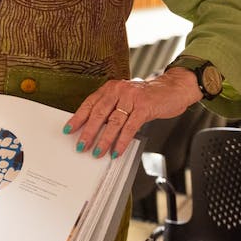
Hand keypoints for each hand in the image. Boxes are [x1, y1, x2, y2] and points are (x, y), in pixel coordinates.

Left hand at [64, 68, 203, 158]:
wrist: (172, 88)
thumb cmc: (147, 96)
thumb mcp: (125, 98)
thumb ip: (111, 109)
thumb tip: (95, 129)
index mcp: (110, 88)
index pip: (89, 104)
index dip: (78, 117)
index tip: (68, 130)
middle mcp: (118, 90)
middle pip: (99, 113)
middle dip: (88, 132)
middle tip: (81, 146)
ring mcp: (132, 98)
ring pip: (113, 122)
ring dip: (104, 139)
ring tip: (97, 152)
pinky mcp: (144, 107)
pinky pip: (130, 127)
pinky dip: (122, 141)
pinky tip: (117, 150)